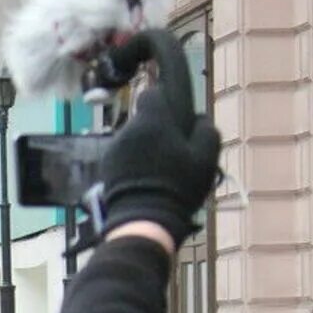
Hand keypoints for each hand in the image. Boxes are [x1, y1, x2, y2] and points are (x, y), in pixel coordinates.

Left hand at [94, 76, 221, 246]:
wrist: (144, 219)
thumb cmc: (178, 186)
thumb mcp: (206, 158)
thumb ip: (206, 130)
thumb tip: (199, 117)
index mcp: (152, 121)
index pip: (152, 93)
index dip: (164, 99)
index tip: (174, 114)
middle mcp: (128, 130)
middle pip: (143, 118)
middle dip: (156, 127)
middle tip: (171, 147)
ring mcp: (113, 149)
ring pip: (132, 137)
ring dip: (143, 145)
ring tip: (158, 167)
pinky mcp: (106, 167)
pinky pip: (122, 154)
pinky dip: (132, 160)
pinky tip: (144, 177)